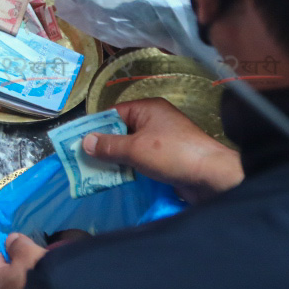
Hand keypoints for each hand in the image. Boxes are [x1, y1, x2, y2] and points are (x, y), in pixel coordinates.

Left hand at [0, 233, 48, 288]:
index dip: (4, 247)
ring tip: (41, 273)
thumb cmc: (36, 279)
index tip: (20, 245)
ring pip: (14, 287)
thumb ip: (17, 244)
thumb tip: (10, 240)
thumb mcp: (28, 254)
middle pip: (2, 274)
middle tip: (32, 258)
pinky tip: (43, 287)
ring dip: (24, 279)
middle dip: (16, 264)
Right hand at [81, 98, 243, 203]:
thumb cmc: (172, 154)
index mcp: (148, 108)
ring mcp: (163, 141)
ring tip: (96, 173)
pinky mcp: (169, 159)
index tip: (78, 142)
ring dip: (117, 160)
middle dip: (104, 146)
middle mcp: (155, 121)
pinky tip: (119, 179)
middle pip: (122, 131)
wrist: (210, 176)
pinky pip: (143, 161)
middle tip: (83, 161)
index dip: (96, 127)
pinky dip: (131, 168)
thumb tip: (85, 141)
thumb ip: (108, 145)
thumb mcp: (135, 148)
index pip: (114, 113)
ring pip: (132, 148)